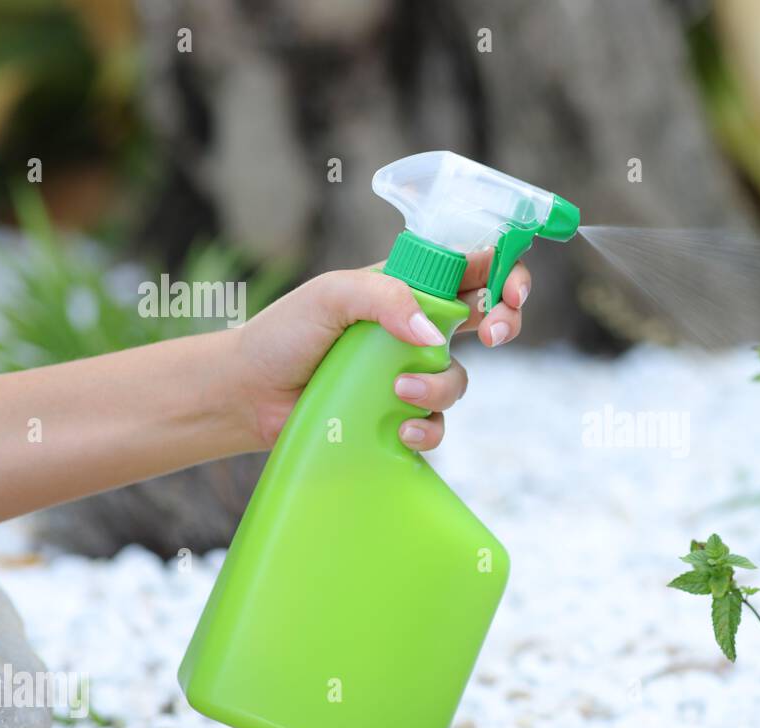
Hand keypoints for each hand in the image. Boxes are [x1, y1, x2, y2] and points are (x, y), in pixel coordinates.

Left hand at [233, 249, 529, 450]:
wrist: (249, 394)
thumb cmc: (284, 334)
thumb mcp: (332, 295)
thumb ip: (385, 298)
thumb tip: (431, 334)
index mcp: (407, 285)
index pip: (471, 267)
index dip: (504, 272)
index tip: (510, 291)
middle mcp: (416, 325)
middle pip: (488, 317)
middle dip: (504, 323)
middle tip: (493, 335)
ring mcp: (411, 370)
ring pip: (459, 377)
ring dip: (440, 385)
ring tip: (398, 389)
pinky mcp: (399, 413)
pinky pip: (436, 423)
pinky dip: (427, 428)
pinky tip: (401, 429)